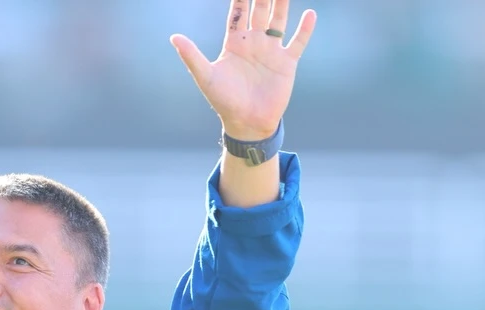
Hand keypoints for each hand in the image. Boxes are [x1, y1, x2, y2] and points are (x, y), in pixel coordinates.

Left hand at [171, 1, 316, 140]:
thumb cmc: (224, 101)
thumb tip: (174, 37)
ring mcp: (271, 51)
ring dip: (282, 4)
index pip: (238, 12)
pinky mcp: (287, 63)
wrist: (247, 123)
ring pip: (278, 20)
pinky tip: (310, 13)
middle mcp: (254, 42)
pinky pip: (298, 42)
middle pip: (260, 10)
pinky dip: (305, 29)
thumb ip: (191, 56)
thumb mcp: (206, 77)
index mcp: (234, 42)